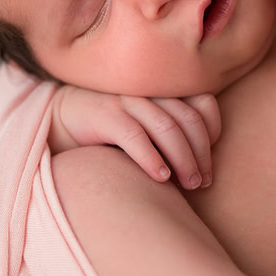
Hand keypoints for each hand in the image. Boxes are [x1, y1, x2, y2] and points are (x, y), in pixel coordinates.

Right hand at [48, 85, 220, 189]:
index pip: (204, 103)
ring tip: (189, 185)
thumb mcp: (147, 127)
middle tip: (202, 183)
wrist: (62, 118)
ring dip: (183, 160)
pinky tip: (161, 178)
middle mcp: (148, 91)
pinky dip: (152, 158)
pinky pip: (135, 136)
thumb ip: (172, 134)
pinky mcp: (105, 114)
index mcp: (163, 90)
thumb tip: (203, 165)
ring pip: (167, 128)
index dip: (212, 132)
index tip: (209, 162)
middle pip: (189, 120)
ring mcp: (127, 100)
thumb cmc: (112, 131)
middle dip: (201, 154)